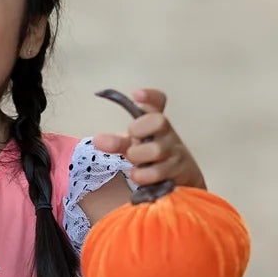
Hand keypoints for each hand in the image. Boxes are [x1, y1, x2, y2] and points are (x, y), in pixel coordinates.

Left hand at [91, 87, 206, 190]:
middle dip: (140, 129)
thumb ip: (116, 142)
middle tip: (132, 140)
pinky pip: (158, 173)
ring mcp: (175, 153)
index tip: (136, 95)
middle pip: (159, 121)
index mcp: (156, 123)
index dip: (150, 96)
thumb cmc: (151, 158)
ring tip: (133, 164)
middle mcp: (168, 134)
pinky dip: (143, 176)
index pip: (158, 102)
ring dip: (138, 156)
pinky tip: (138, 176)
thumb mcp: (134, 146)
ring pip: (157, 149)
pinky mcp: (180, 172)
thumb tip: (97, 140)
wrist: (179, 181)